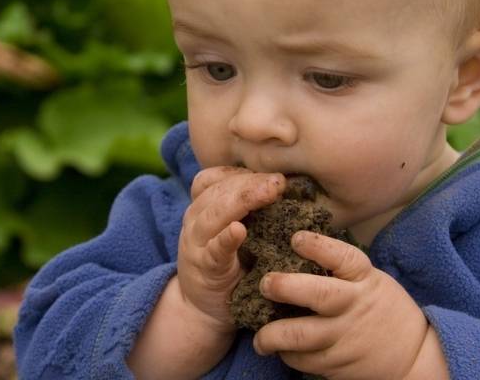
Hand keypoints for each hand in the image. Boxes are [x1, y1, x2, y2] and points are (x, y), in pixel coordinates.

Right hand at [176, 166, 285, 333]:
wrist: (202, 309)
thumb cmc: (228, 263)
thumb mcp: (232, 229)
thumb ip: (248, 209)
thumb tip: (284, 185)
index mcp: (203, 207)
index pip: (214, 178)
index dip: (240, 172)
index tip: (270, 171)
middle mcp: (195, 220)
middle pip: (218, 192)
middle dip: (250, 183)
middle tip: (279, 181)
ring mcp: (196, 244)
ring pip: (213, 214)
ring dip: (242, 200)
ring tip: (269, 193)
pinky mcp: (204, 269)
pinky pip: (214, 250)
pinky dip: (225, 238)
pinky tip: (239, 230)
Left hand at [253, 231, 432, 379]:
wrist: (413, 355)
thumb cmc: (382, 307)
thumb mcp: (370, 279)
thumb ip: (339, 269)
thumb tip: (296, 247)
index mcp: (363, 279)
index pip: (342, 257)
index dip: (318, 246)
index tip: (296, 238)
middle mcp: (352, 306)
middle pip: (318, 294)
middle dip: (285, 287)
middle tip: (264, 284)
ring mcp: (344, 337)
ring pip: (301, 336)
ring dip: (272, 336)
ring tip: (259, 337)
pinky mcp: (337, 364)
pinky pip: (303, 360)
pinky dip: (287, 355)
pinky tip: (279, 349)